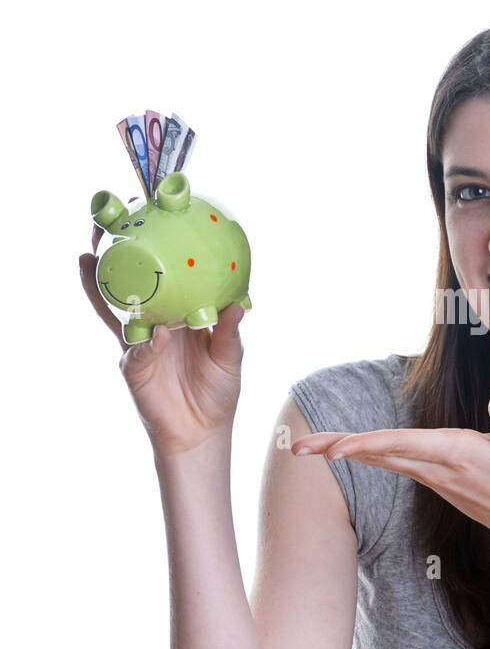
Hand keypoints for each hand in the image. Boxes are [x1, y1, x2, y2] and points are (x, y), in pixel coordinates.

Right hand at [79, 196, 246, 455]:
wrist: (202, 434)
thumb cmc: (217, 392)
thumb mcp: (230, 357)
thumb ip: (228, 330)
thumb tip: (238, 303)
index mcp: (178, 311)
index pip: (163, 273)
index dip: (155, 246)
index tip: (151, 214)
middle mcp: (154, 320)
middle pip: (129, 280)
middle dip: (116, 250)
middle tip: (110, 222)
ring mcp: (139, 341)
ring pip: (116, 306)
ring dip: (104, 281)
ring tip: (91, 255)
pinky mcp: (133, 366)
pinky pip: (136, 348)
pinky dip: (144, 338)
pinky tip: (151, 330)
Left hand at [290, 387, 489, 542]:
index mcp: (454, 454)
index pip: (402, 445)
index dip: (367, 445)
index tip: (336, 450)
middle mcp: (434, 466)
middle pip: (378, 454)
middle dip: (337, 448)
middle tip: (297, 447)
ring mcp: (428, 474)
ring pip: (378, 459)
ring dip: (342, 450)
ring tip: (305, 446)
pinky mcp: (428, 476)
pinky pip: (388, 463)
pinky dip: (362, 454)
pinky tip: (340, 450)